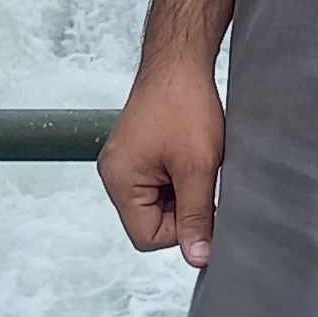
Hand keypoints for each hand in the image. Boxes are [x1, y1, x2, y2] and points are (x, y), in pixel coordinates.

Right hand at [98, 54, 224, 266]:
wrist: (181, 59)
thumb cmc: (184, 103)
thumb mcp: (197, 167)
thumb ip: (196, 216)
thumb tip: (197, 257)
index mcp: (119, 181)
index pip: (148, 237)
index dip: (182, 229)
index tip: (203, 203)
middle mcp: (114, 173)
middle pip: (152, 220)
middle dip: (183, 206)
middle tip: (202, 176)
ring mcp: (125, 160)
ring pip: (159, 200)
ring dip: (183, 188)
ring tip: (197, 159)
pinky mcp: (138, 150)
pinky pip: (159, 180)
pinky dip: (179, 173)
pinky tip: (191, 152)